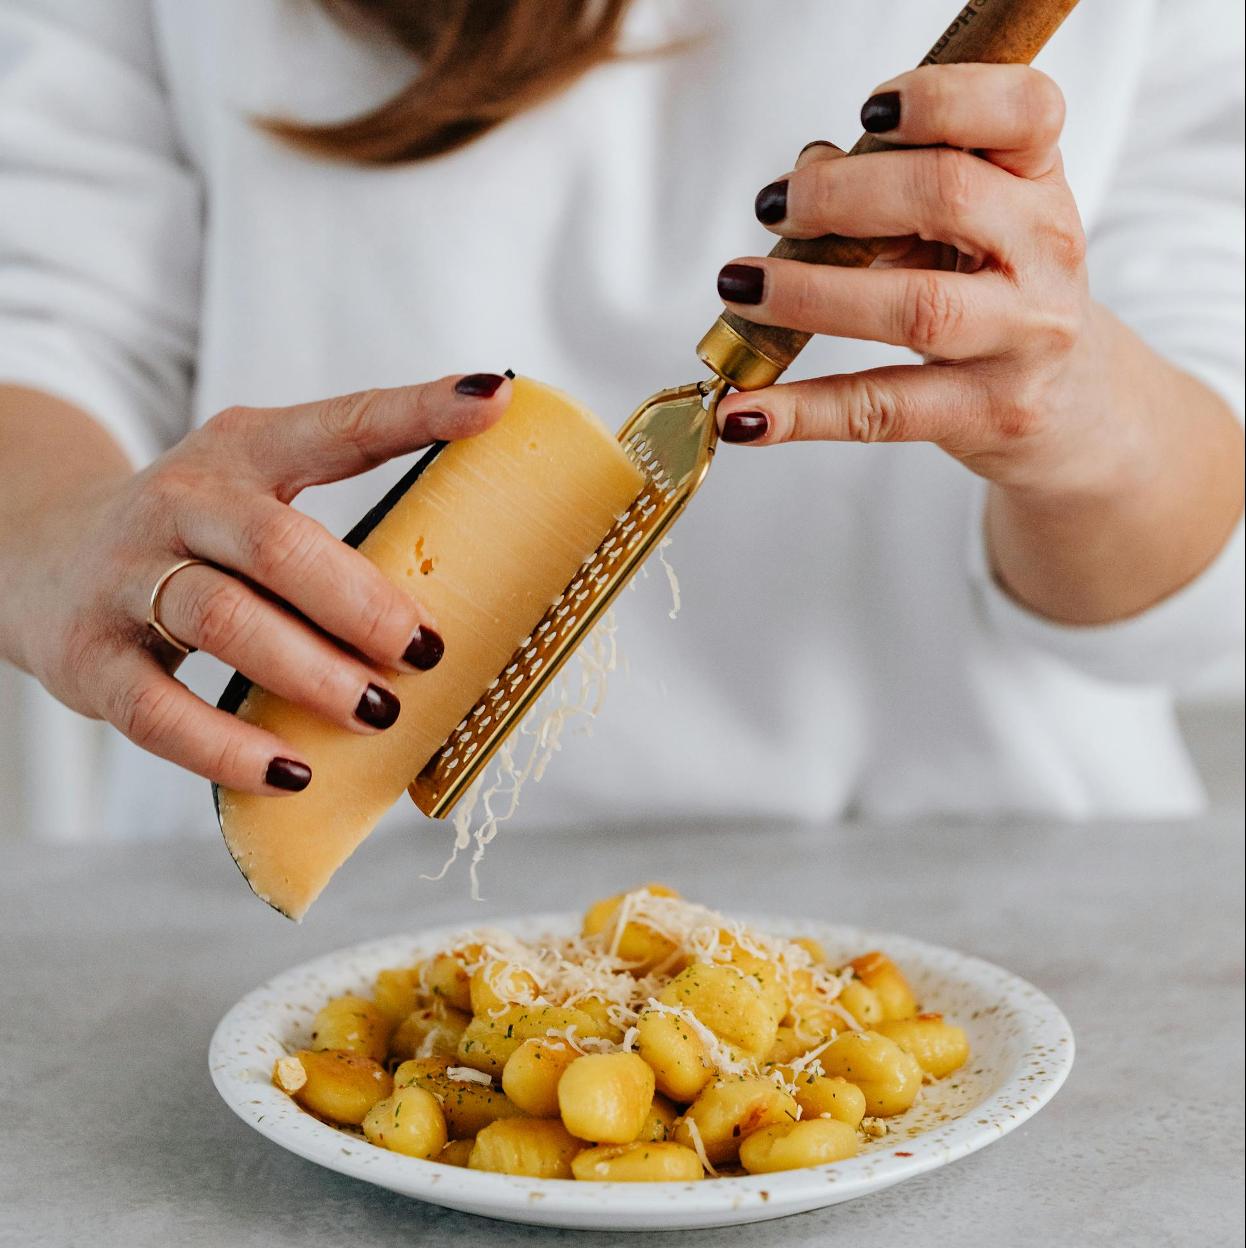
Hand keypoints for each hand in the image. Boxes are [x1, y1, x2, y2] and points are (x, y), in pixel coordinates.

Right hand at [6, 375, 508, 791]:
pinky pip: (161, 711)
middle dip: (360, 602)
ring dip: (311, 673)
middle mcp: (182, 502)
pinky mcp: (89, 659)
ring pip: (225, 621)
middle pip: (277, 545)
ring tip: (377, 713)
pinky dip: (229, 748)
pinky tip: (291, 771)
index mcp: (243, 452)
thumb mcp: (253, 497)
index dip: (417, 410)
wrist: (39, 557)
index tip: (492, 399)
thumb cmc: (194, 537)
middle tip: (424, 651)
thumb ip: (337, 530)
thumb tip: (465, 593)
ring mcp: (127, 578)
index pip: (339, 426)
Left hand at [713, 64, 1242, 622]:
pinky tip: (743, 412)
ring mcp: (1022, 340)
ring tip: (739, 288)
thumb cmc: (999, 294)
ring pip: (915, 306)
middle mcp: (1045, 254)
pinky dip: (801, 411)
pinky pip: (881, 408)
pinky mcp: (988, 414)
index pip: (1024, 112)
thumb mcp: (973, 227)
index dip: (944, 99)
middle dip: (840, 195)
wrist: (1073, 403)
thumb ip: (895, 191)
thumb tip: (806, 175)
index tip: (869, 113)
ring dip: (810, 294)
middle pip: (946, 197)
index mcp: (1040, 185)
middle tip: (774, 208)